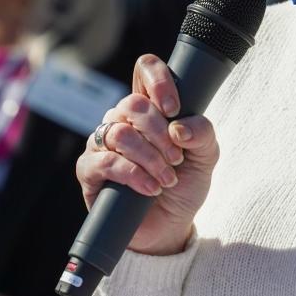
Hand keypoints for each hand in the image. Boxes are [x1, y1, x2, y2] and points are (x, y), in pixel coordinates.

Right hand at [75, 53, 219, 255]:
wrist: (169, 227)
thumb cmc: (184, 184)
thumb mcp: (206, 156)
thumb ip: (202, 133)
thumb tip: (178, 127)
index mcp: (150, 106)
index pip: (145, 69)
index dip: (158, 80)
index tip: (174, 108)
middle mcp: (122, 119)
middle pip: (132, 104)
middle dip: (159, 133)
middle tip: (177, 158)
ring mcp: (102, 143)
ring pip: (119, 133)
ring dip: (149, 157)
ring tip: (166, 178)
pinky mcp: (89, 170)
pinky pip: (105, 161)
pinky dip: (133, 175)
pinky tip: (150, 188)